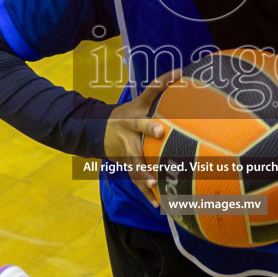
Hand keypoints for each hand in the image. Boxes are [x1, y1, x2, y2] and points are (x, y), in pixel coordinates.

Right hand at [104, 71, 176, 205]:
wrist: (95, 130)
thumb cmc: (126, 114)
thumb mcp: (139, 100)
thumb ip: (159, 88)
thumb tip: (182, 71)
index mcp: (134, 114)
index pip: (147, 100)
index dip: (158, 96)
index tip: (168, 105)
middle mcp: (127, 130)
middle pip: (137, 131)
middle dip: (147, 131)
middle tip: (159, 133)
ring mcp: (124, 149)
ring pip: (134, 162)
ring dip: (144, 174)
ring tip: (156, 185)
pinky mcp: (125, 164)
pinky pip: (136, 180)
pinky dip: (147, 193)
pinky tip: (157, 205)